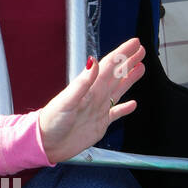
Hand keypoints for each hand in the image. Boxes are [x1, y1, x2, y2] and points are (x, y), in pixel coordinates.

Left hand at [37, 38, 145, 162]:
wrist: (46, 143)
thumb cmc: (52, 121)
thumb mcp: (67, 100)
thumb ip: (82, 82)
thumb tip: (92, 61)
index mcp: (88, 88)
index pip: (109, 66)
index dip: (122, 53)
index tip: (135, 43)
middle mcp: (95, 96)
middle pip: (116, 74)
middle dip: (128, 61)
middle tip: (141, 50)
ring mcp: (98, 109)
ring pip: (118, 90)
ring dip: (129, 79)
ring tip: (140, 68)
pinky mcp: (100, 124)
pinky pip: (116, 113)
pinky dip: (125, 108)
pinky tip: (133, 104)